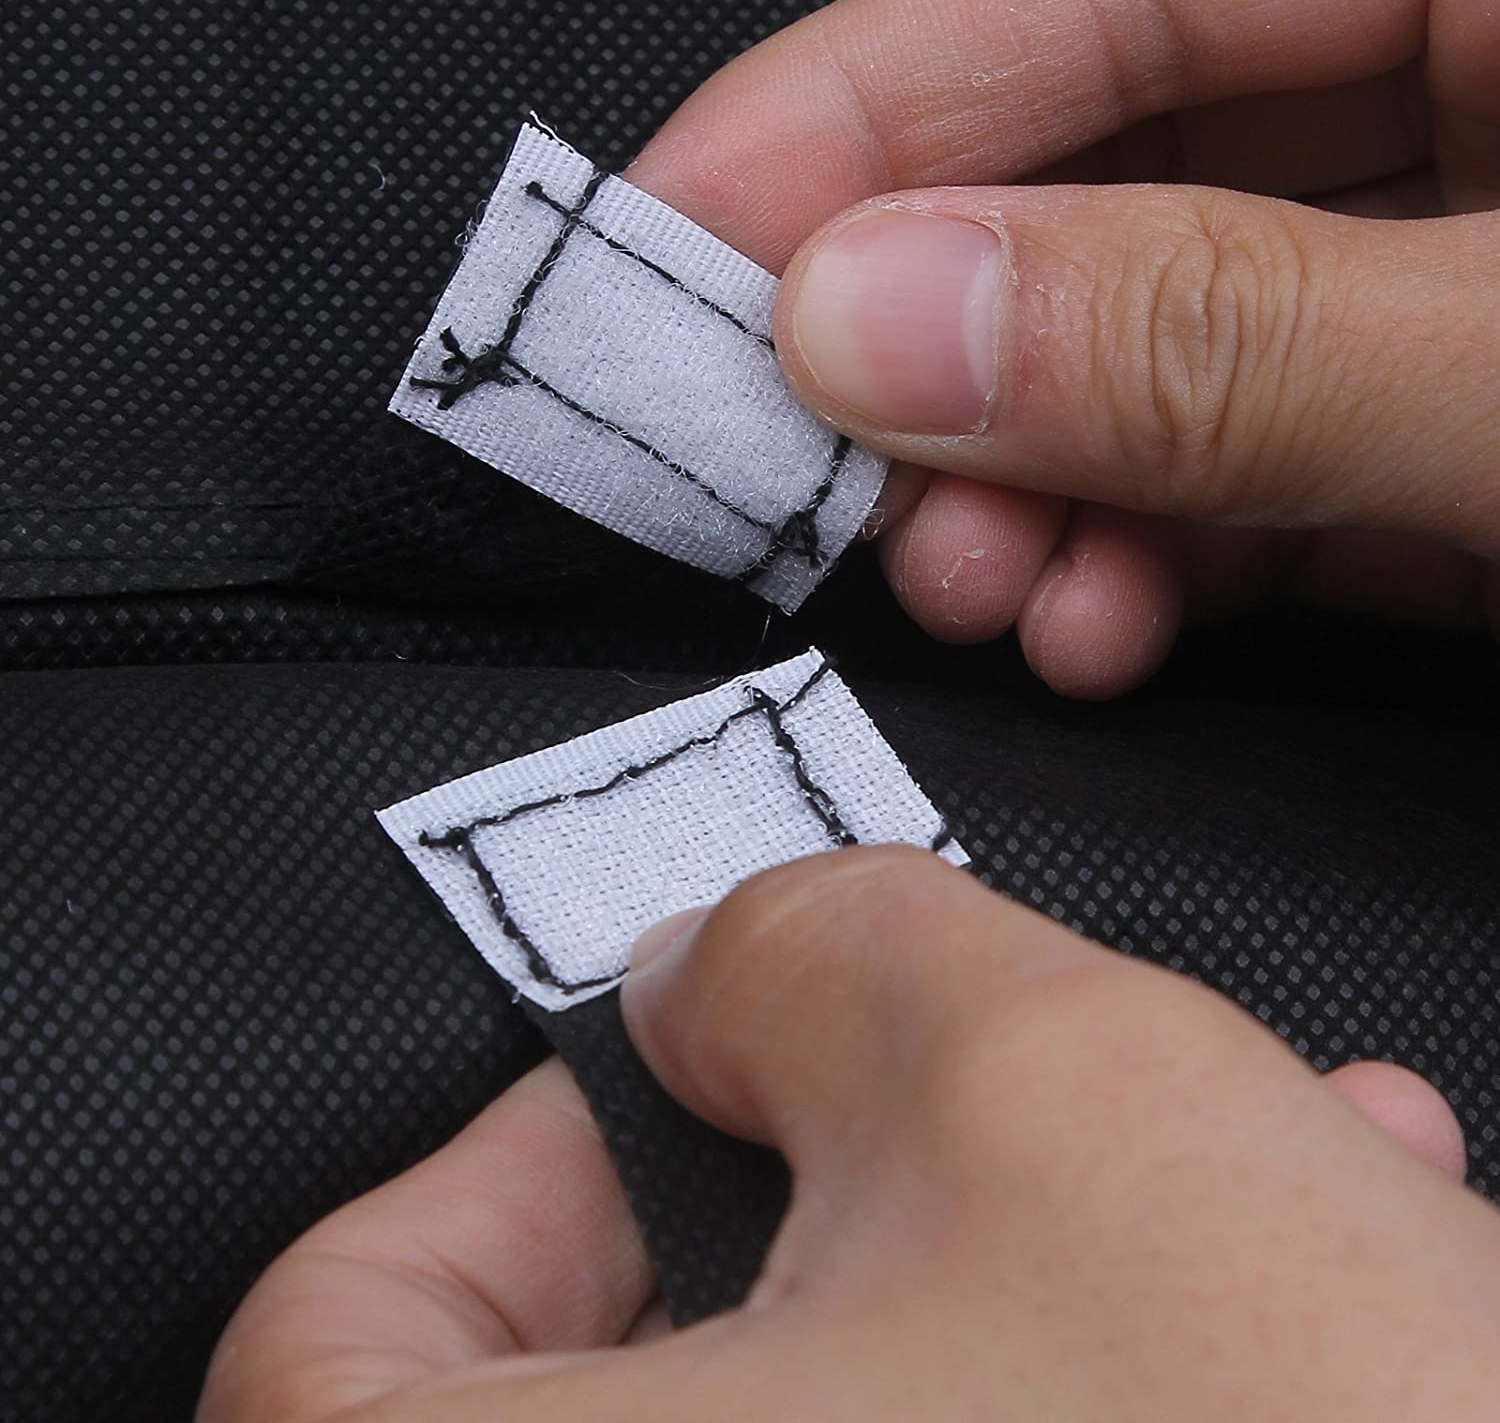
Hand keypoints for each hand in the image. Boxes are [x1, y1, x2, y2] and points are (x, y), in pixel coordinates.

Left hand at [199, 848, 1487, 1420]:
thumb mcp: (1037, 1080)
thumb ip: (810, 953)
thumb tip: (698, 985)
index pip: (342, 1335)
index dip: (512, 1173)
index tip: (699, 1097)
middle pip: (618, 1384)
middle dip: (825, 1210)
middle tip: (958, 1112)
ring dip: (1003, 1290)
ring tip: (1199, 1180)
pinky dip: (1077, 1398)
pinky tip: (1258, 1331)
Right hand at [628, 0, 1499, 697]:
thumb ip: (1220, 338)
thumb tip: (878, 319)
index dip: (859, 106)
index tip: (678, 248)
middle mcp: (1485, 62)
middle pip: (1114, 158)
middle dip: (948, 347)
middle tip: (830, 471)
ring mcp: (1481, 253)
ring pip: (1164, 332)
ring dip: (1033, 483)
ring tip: (978, 588)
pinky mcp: (1472, 419)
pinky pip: (1261, 454)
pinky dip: (1156, 552)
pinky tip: (1099, 620)